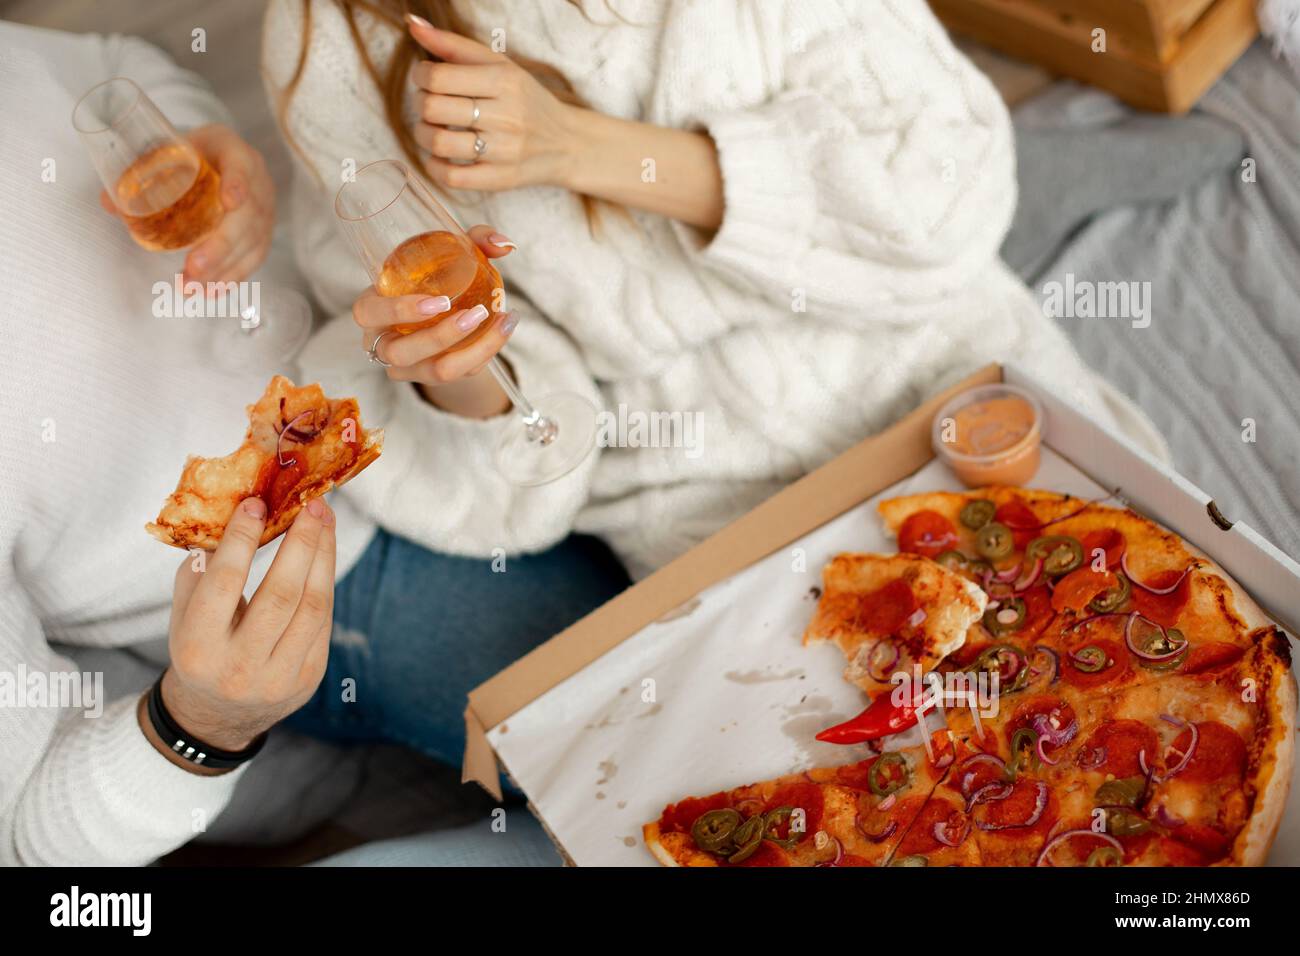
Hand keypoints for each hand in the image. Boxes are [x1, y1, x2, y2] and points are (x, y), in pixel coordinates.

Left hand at [100, 124, 274, 282]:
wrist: (220, 160)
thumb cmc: (192, 155)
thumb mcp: (169, 151)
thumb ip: (140, 172)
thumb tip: (110, 203)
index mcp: (232, 150)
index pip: (241, 164)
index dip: (238, 183)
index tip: (229, 201)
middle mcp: (257, 181)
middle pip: (249, 215)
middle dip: (222, 245)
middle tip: (194, 266)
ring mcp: (265, 209)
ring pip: (252, 242)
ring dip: (222, 269)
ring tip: (190, 287)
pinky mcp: (263, 233)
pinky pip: (253, 258)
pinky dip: (232, 277)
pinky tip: (210, 292)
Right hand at [158, 496, 334, 757]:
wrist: (218, 715)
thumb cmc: (200, 648)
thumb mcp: (183, 614)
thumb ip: (200, 570)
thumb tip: (235, 517)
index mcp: (198, 648)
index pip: (224, 584)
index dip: (242, 540)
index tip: (256, 503)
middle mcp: (240, 667)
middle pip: (281, 594)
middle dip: (300, 543)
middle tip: (311, 503)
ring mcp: (279, 677)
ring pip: (312, 606)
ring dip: (323, 556)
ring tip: (324, 519)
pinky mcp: (309, 678)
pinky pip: (323, 620)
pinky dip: (325, 581)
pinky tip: (324, 553)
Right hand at [354, 225, 516, 413]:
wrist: (442, 314)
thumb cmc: (433, 278)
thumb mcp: (445, 254)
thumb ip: (475, 240)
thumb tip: (503, 244)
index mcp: (373, 306)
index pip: (366, 313)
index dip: (396, 311)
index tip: (437, 301)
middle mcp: (383, 342)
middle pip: (400, 353)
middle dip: (441, 336)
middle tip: (477, 312)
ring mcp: (407, 367)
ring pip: (437, 371)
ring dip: (473, 350)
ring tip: (501, 321)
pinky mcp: (433, 378)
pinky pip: (460, 374)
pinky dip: (487, 351)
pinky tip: (505, 327)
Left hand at [406, 14, 575, 191]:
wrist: (567, 143)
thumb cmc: (525, 100)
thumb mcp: (499, 65)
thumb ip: (454, 45)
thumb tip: (412, 25)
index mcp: (504, 81)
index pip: (438, 77)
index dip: (420, 76)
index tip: (427, 79)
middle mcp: (506, 116)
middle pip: (433, 108)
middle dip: (420, 104)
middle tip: (429, 104)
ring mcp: (504, 151)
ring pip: (439, 143)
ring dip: (423, 135)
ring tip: (431, 129)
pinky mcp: (501, 179)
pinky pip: (453, 178)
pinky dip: (435, 167)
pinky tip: (440, 157)